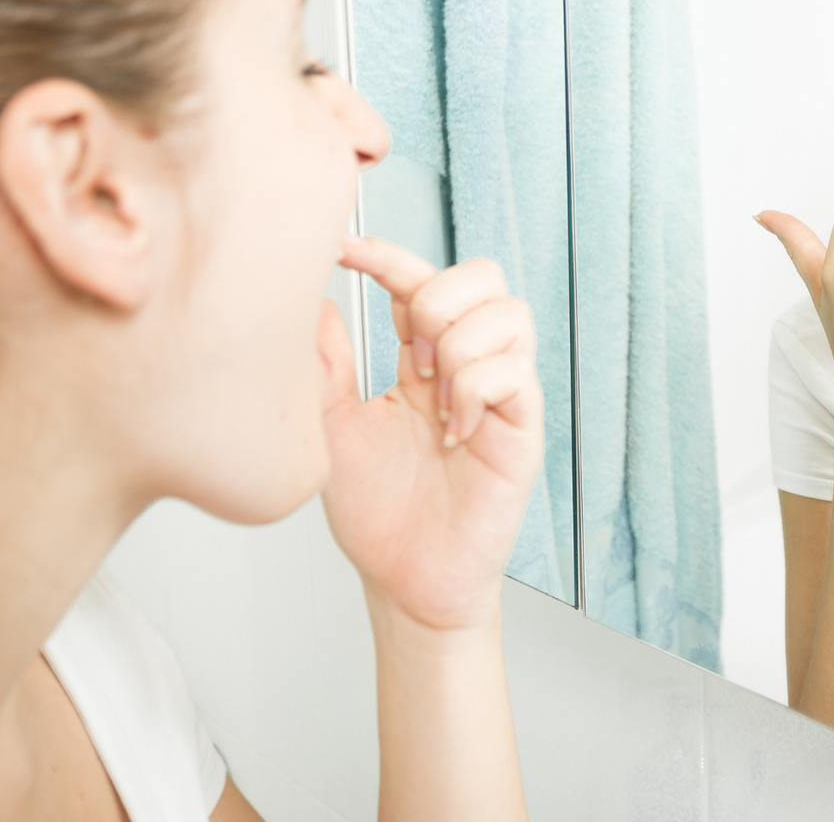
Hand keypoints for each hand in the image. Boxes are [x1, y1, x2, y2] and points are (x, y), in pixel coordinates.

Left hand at [317, 238, 543, 633]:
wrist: (405, 581)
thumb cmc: (378, 515)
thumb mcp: (333, 428)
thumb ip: (326, 366)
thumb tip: (310, 302)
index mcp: (424, 361)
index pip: (419, 282)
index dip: (388, 256)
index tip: (342, 252)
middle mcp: (469, 367)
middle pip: (483, 276)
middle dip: (436, 299)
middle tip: (411, 357)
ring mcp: (502, 395)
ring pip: (506, 314)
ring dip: (458, 346)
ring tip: (434, 398)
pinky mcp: (523, 427)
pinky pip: (513, 370)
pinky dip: (475, 388)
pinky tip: (454, 430)